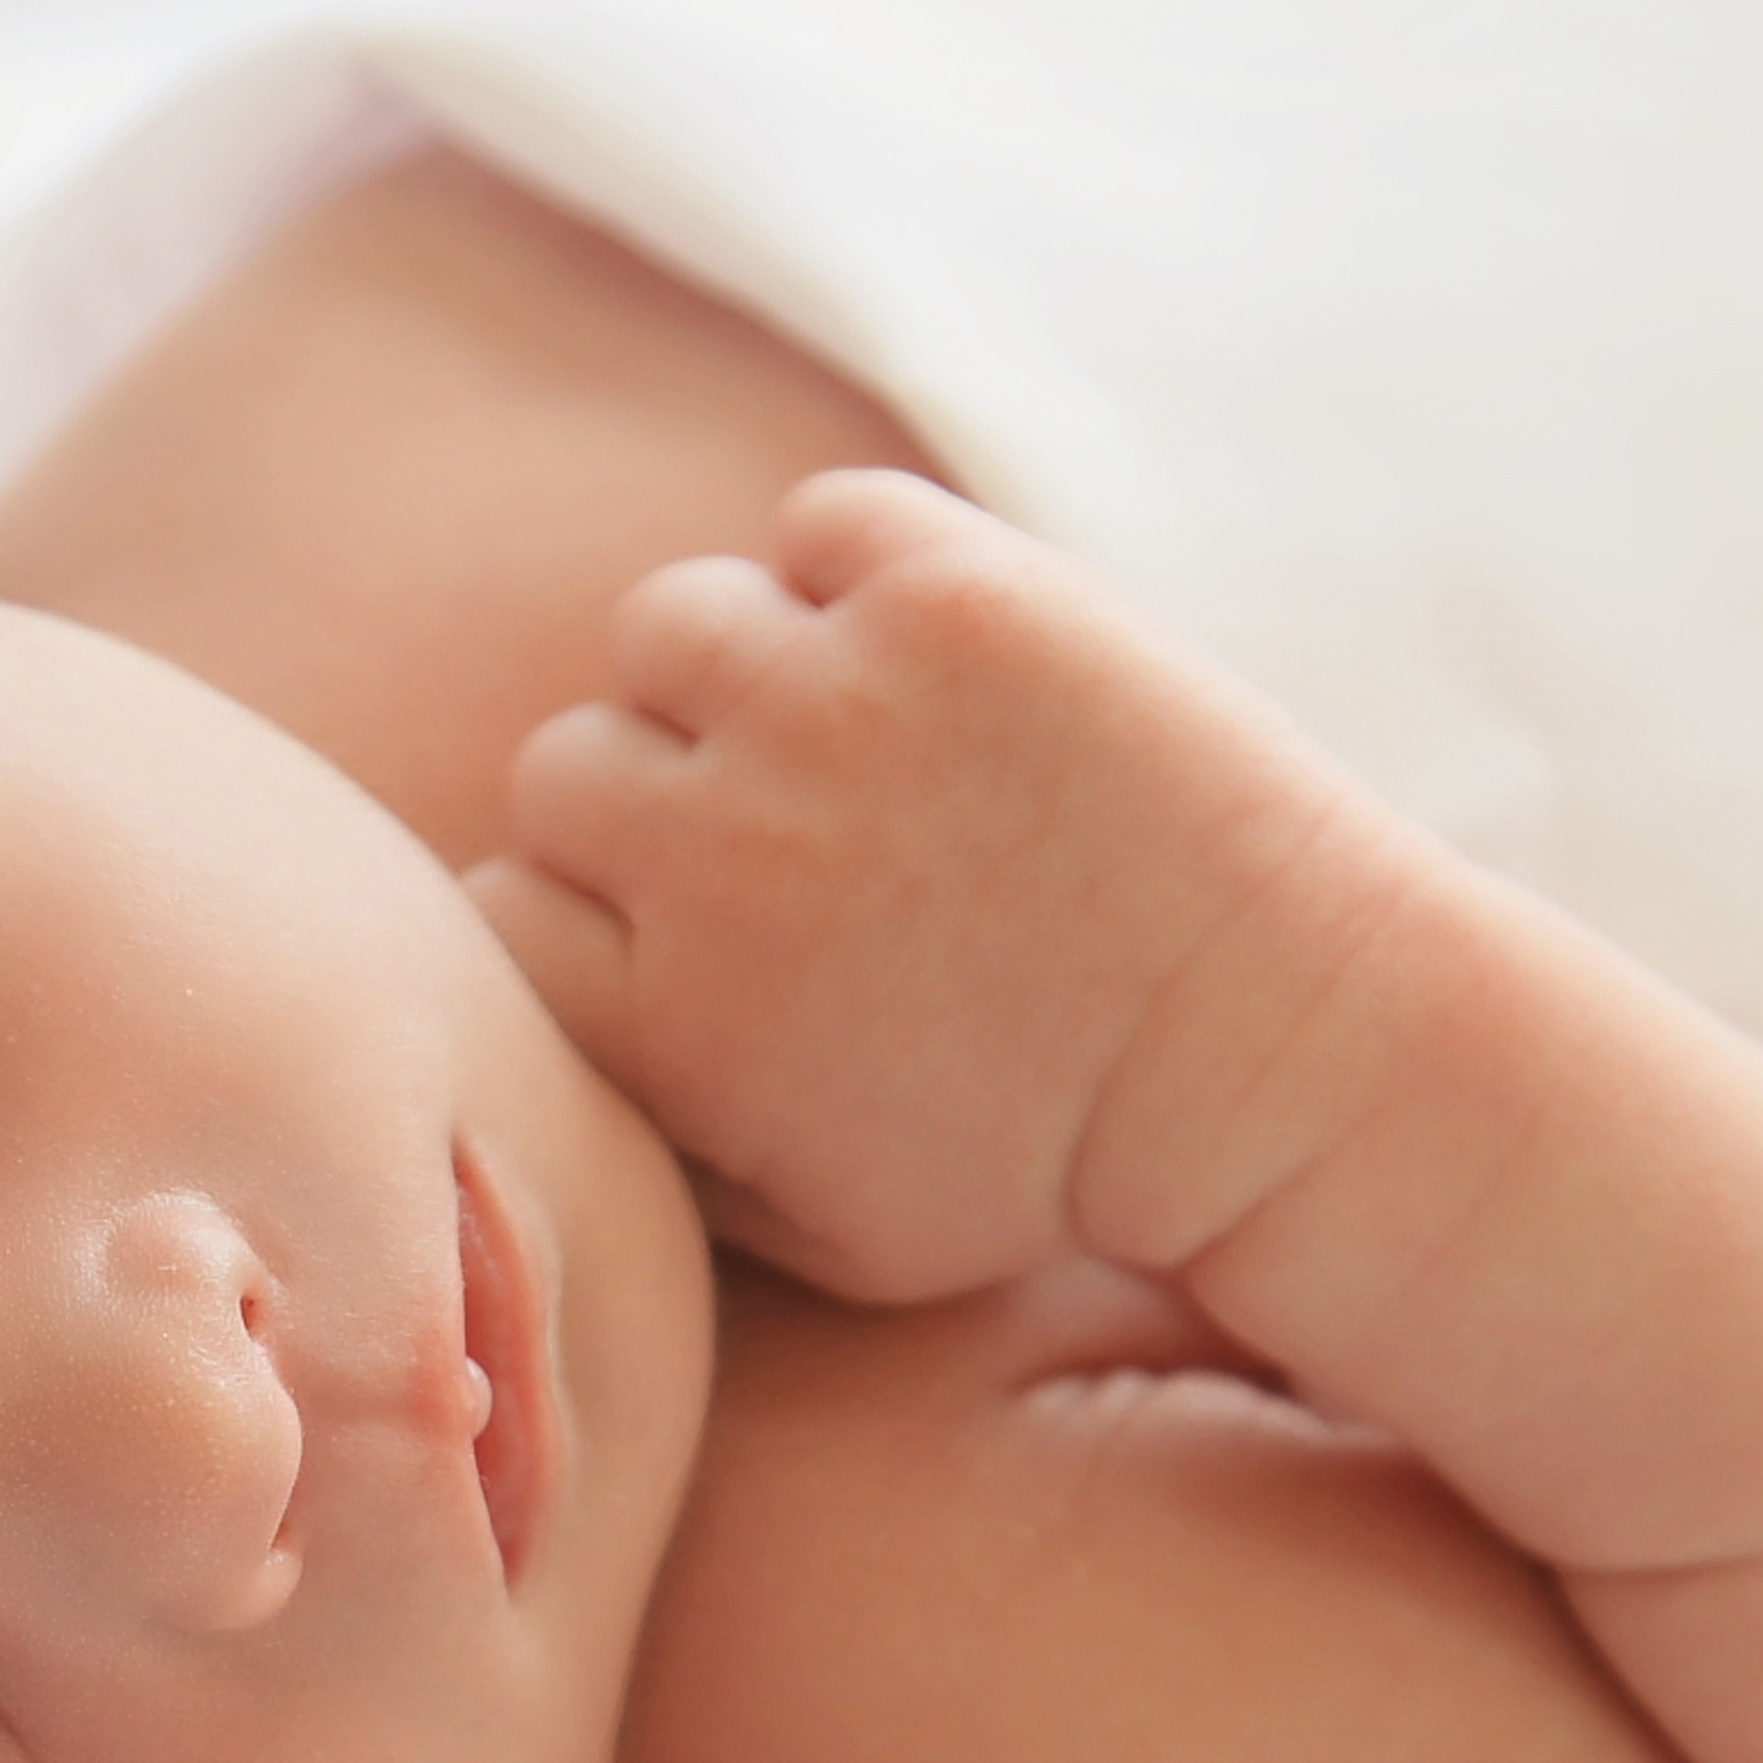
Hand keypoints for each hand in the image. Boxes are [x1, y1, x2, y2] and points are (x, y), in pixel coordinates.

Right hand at [465, 469, 1424, 1309]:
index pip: (490, 910)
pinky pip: (814, 529)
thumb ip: (653, 1143)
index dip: (574, 919)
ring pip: (666, 628)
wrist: (1271, 1055)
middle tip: (762, 841)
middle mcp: (722, 849)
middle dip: (647, 806)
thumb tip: (529, 1036)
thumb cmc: (1048, 1164)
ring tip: (834, 735)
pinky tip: (917, 658)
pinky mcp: (952, 592)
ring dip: (732, 677)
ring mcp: (832, 701)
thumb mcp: (824, 1233)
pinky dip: (848, 575)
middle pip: (564, 766)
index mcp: (672, 1020)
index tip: (671, 940)